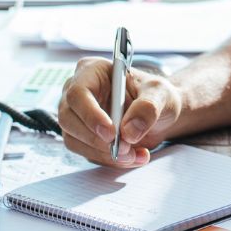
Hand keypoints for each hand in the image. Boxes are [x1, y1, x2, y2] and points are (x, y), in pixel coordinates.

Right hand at [58, 56, 181, 166]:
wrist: (161, 113)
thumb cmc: (157, 95)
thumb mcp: (160, 93)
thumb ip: (148, 107)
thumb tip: (129, 131)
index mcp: (93, 71)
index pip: (78, 92)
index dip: (90, 114)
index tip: (112, 133)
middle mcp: (78, 93)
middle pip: (69, 119)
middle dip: (97, 139)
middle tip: (125, 149)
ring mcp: (77, 116)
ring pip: (75, 140)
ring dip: (104, 154)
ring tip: (135, 155)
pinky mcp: (82, 137)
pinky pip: (87, 153)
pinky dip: (109, 160)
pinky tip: (133, 157)